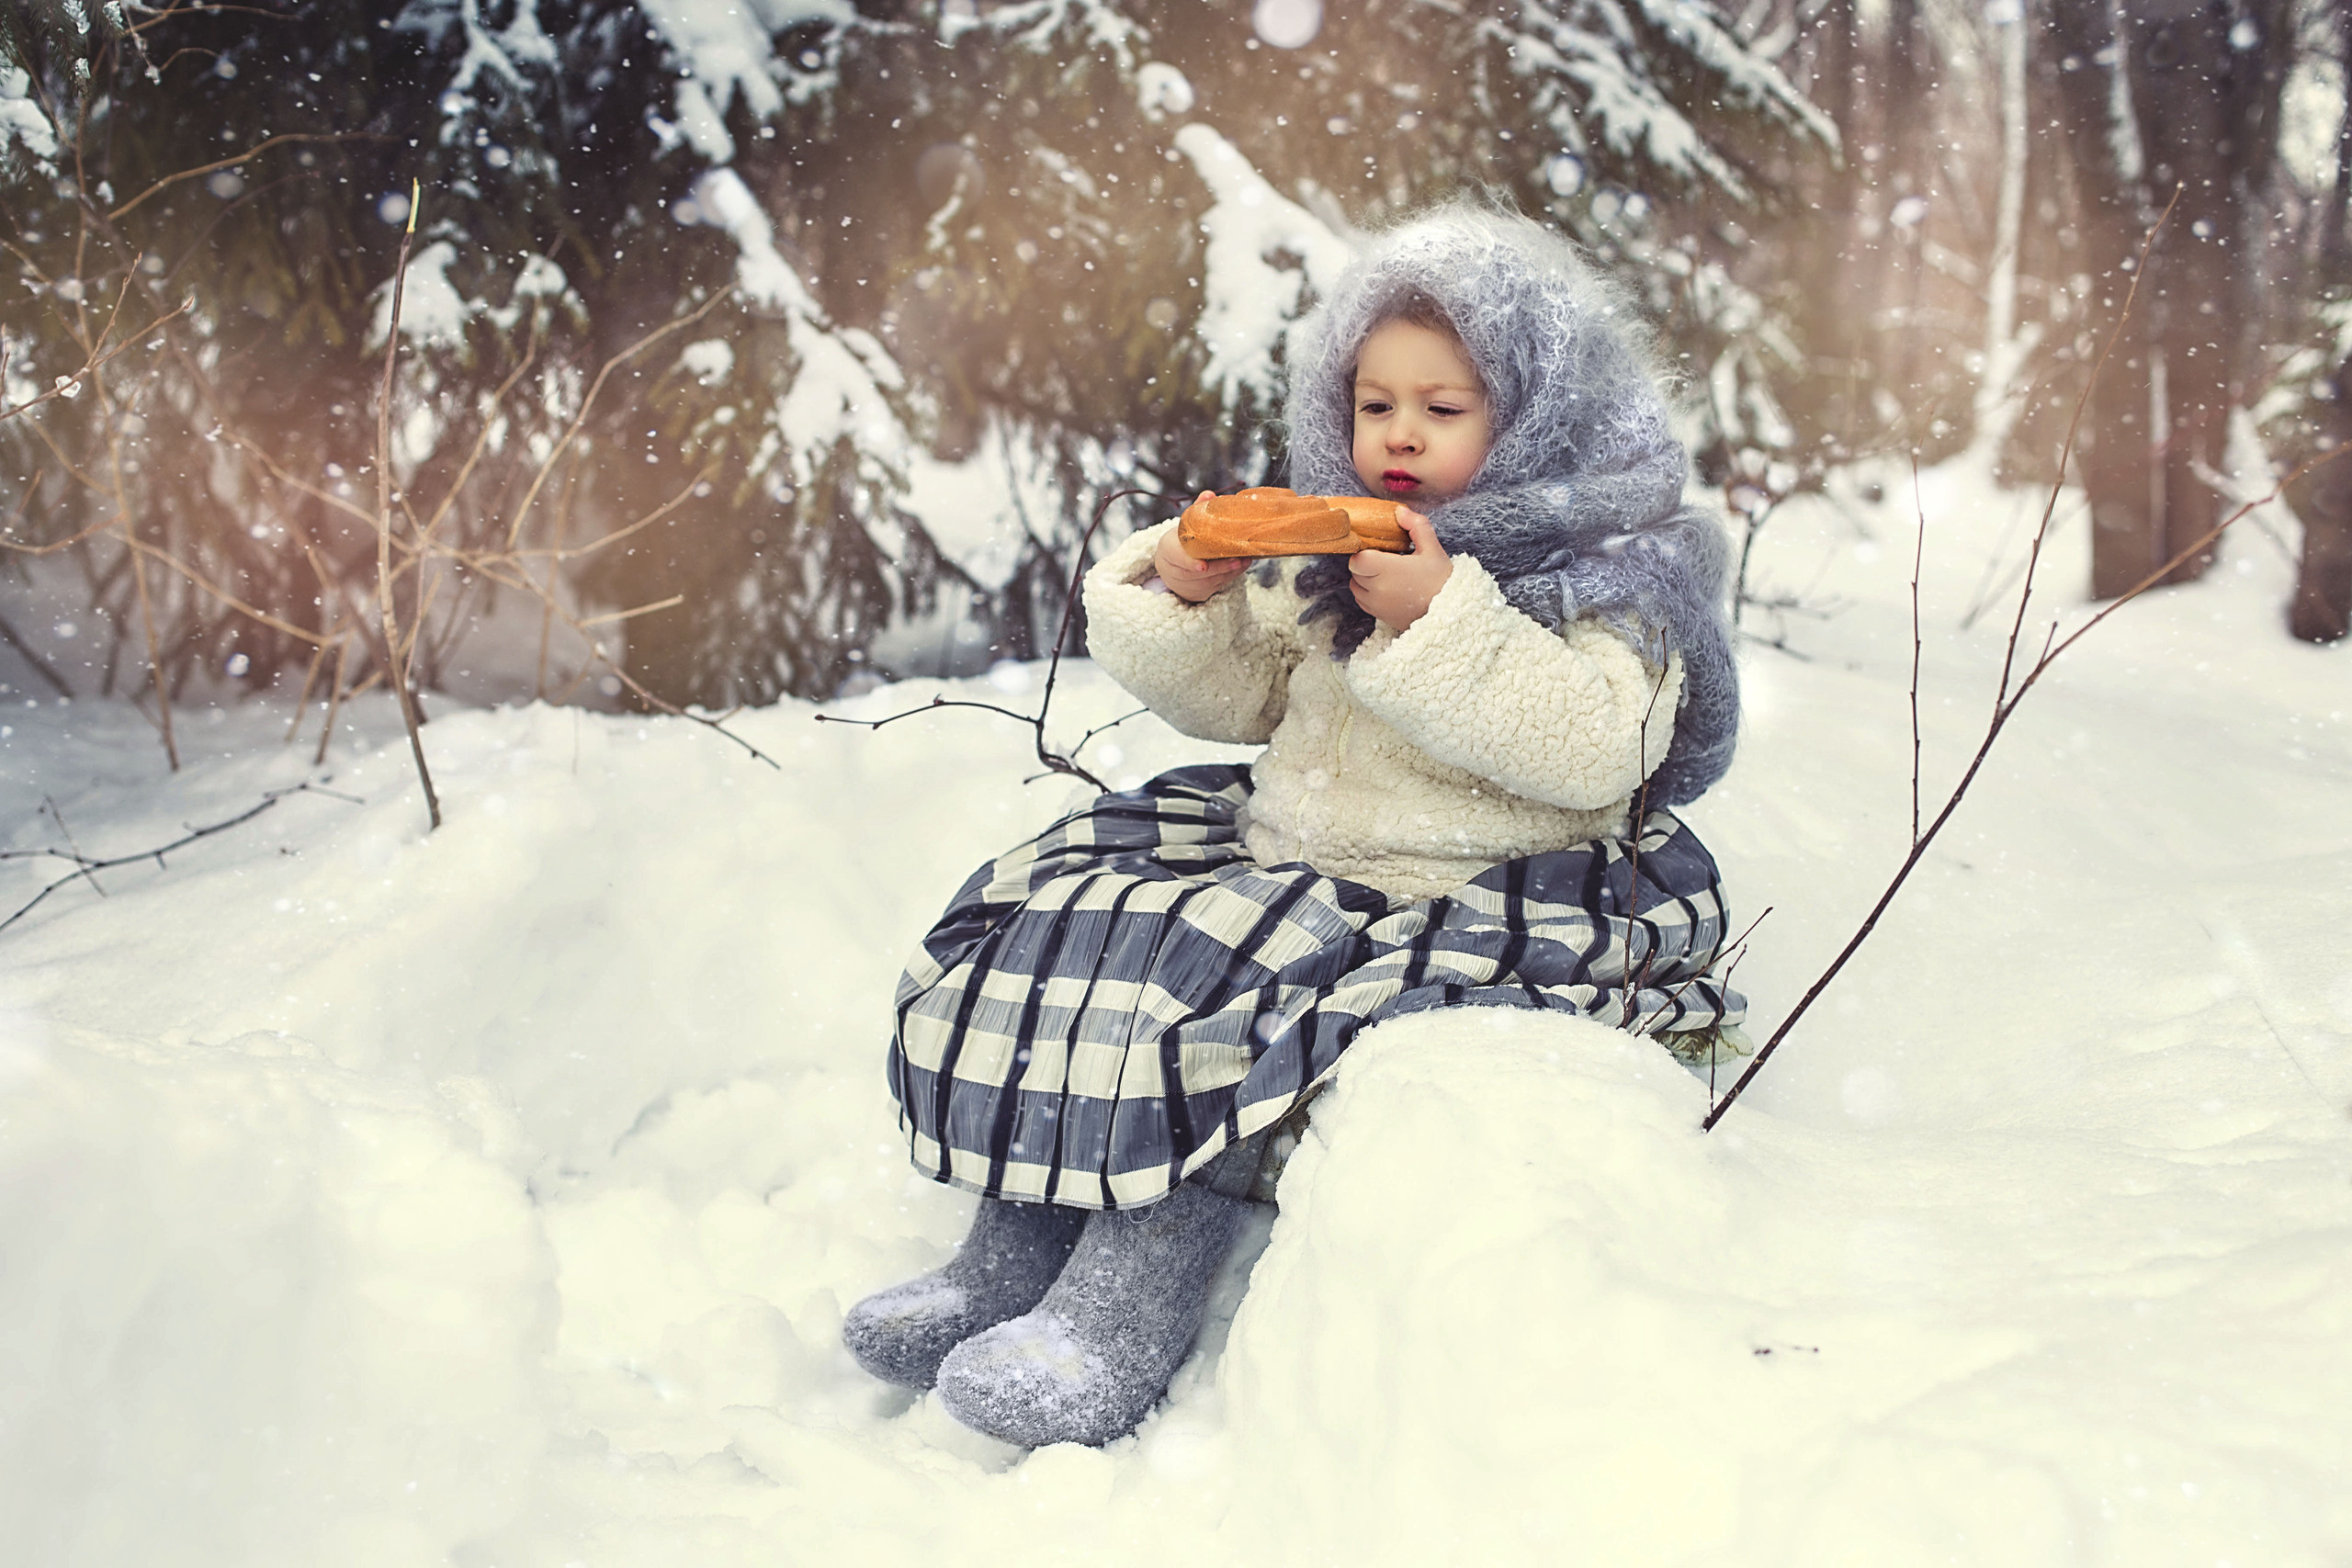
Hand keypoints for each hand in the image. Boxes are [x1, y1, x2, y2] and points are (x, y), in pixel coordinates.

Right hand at [1154, 493, 1250, 601]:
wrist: (1172, 566)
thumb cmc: (1181, 542)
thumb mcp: (1185, 526)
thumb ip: (1197, 511)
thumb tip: (1209, 494)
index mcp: (1167, 550)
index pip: (1177, 558)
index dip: (1190, 563)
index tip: (1203, 566)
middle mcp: (1172, 571)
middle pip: (1197, 573)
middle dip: (1220, 567)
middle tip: (1238, 560)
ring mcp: (1184, 585)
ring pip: (1209, 581)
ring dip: (1229, 572)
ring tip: (1245, 561)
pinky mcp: (1196, 594)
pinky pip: (1215, 587)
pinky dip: (1229, 577)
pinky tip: (1241, 567)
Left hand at [1348, 507, 1450, 632]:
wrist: (1451, 612)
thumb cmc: (1441, 579)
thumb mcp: (1432, 549)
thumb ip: (1416, 526)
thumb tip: (1399, 511)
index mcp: (1387, 570)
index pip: (1357, 559)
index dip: (1365, 552)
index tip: (1380, 550)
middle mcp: (1377, 590)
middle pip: (1355, 571)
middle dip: (1366, 564)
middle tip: (1387, 561)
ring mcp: (1377, 605)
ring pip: (1356, 587)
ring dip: (1365, 579)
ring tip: (1387, 575)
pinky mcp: (1380, 616)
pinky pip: (1363, 602)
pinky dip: (1369, 594)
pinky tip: (1388, 588)